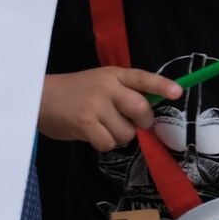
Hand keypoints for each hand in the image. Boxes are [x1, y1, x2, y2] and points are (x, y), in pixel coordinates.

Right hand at [39, 68, 180, 150]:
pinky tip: (93, 136)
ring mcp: (95, 105)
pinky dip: (104, 144)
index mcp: (113, 75)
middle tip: (133, 124)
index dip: (161, 85)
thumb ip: (121, 92)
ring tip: (104, 129)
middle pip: (141, 109)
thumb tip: (147, 114)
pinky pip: (108, 143)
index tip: (178, 93)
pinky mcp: (84, 123)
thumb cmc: (73, 92)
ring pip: (126, 132)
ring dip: (119, 137)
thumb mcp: (99, 83)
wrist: (40, 97)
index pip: (141, 78)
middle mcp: (106, 87)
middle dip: (143, 122)